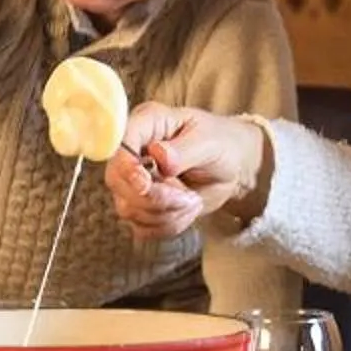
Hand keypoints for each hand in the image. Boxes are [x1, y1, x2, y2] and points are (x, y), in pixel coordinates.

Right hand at [105, 103, 265, 241]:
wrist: (232, 168)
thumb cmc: (221, 145)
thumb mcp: (210, 142)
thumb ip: (184, 150)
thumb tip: (158, 155)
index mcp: (147, 123)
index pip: (119, 144)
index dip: (127, 167)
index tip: (146, 183)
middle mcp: (133, 151)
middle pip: (118, 182)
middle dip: (154, 198)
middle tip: (186, 196)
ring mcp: (133, 181)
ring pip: (129, 209)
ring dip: (166, 213)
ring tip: (191, 199)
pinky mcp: (141, 206)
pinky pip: (142, 227)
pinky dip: (168, 224)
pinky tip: (185, 210)